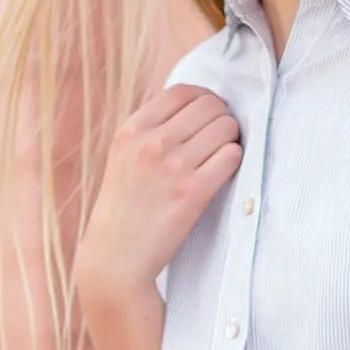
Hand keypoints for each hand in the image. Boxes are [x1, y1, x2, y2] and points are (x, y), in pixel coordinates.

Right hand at [77, 86, 242, 304]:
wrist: (116, 258)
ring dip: (231, 139)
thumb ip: (149, 131)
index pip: (181, 92)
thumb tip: (189, 108)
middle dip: (221, 117)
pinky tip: (223, 172)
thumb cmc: (124, 210)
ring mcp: (172, 167)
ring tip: (222, 155)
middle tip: (220, 138)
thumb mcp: (123, 158)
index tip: (208, 114)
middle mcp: (151, 143)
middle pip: (209, 105)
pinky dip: (234, 160)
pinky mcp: (192, 193)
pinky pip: (231, 156)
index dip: (204, 98)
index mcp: (132, 130)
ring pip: (225, 127)